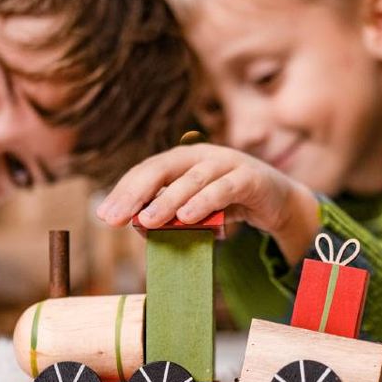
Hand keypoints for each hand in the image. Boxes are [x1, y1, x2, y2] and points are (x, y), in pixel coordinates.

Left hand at [96, 144, 320, 261]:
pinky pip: (224, 189)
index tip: (104, 215)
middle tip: (114, 218)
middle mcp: (200, 156)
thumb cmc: (229, 204)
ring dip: (167, 200)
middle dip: (135, 193)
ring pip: (192, 179)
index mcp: (182, 160)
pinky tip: (187, 217)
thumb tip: (138, 225)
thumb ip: (170, 215)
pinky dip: (204, 202)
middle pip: (162, 168)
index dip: (123, 191)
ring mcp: (227, 162)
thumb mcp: (195, 211)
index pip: (146, 171)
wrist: (277, 202)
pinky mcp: (250, 177)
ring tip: (146, 221)